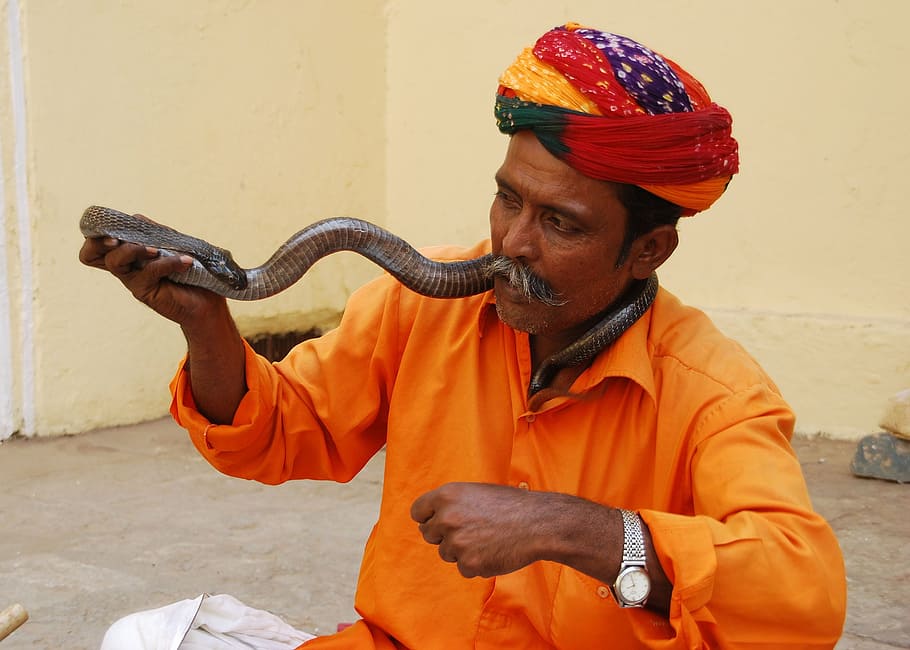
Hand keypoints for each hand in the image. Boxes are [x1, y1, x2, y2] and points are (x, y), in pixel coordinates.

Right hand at [78, 227, 224, 330]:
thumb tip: (135, 218)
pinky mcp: (144, 292)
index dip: (95, 232)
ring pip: (115, 261)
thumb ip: (153, 231)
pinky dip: (166, 263)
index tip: (113, 225)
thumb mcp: (172, 244)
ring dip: (135, 249)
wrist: (208, 301)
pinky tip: (185, 262)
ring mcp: (132, 280)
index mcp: (128, 252)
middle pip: (89, 254)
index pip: (96, 242)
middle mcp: (125, 266)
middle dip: (98, 242)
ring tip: (157, 250)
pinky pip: (147, 272)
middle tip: (116, 239)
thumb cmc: (191, 271)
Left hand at [410, 482, 548, 577]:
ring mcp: (456, 542)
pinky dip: (476, 564)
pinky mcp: (469, 563)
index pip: (417, 511)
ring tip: (487, 538)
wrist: (538, 523)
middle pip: (428, 534)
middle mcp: (446, 517)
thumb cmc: (509, 505)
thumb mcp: (475, 492)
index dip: (427, 517)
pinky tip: (494, 551)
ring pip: (446, 553)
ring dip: (462, 550)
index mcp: (446, 495)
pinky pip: (464, 568)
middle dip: (444, 535)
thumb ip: (450, 504)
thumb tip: (427, 521)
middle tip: (471, 530)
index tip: (436, 521)